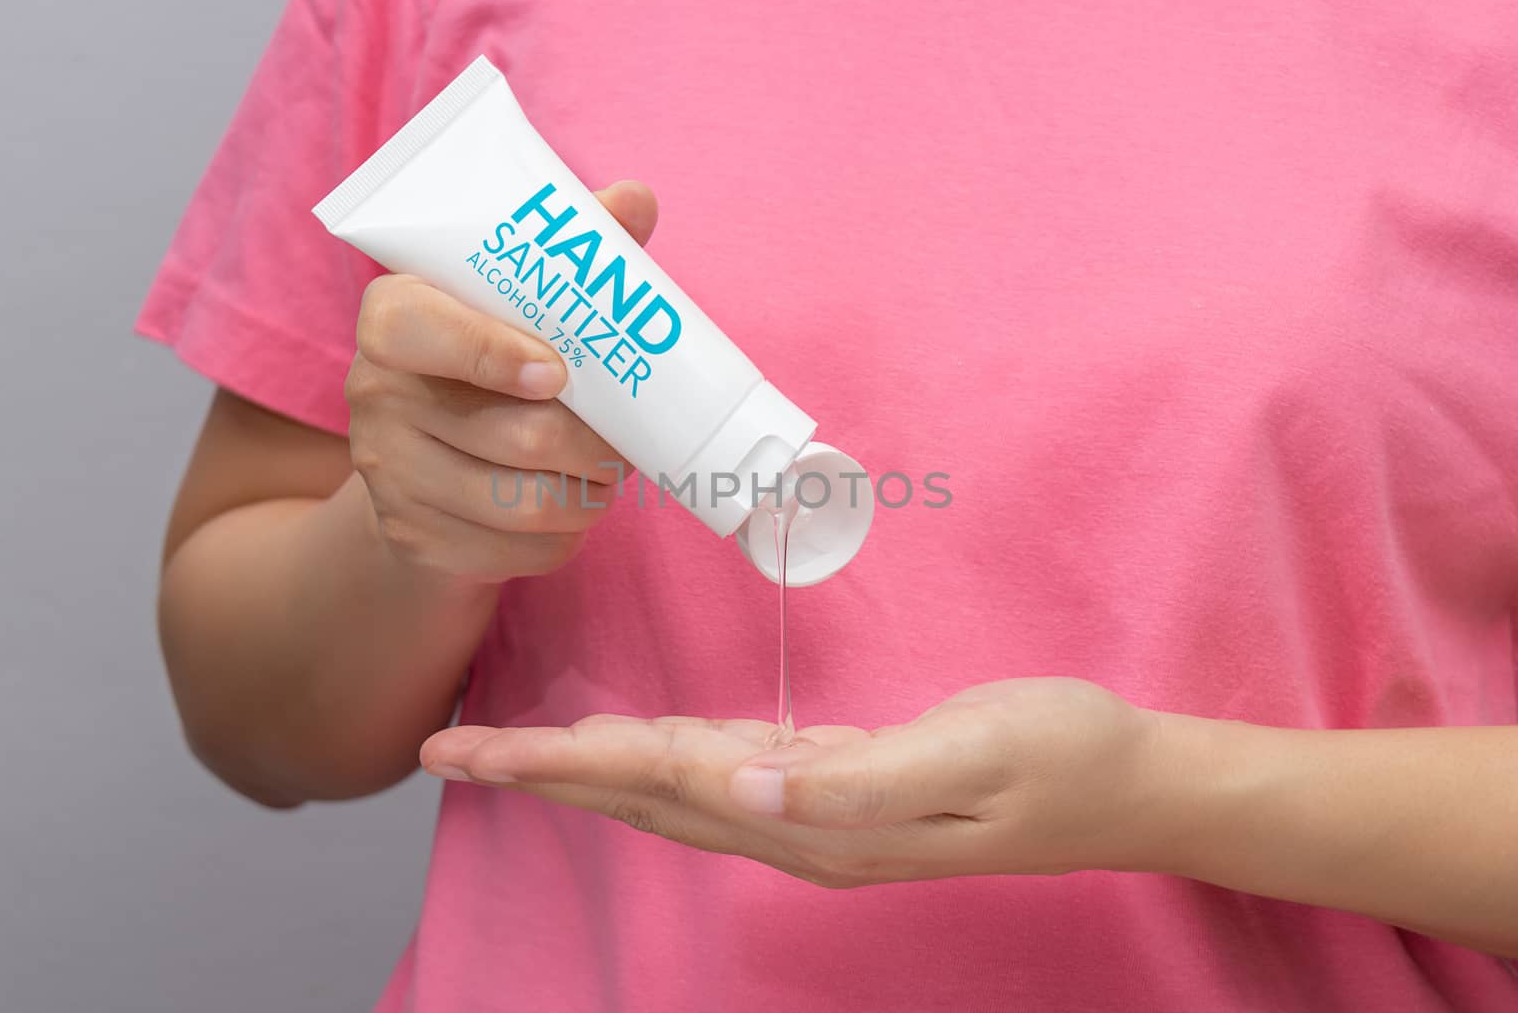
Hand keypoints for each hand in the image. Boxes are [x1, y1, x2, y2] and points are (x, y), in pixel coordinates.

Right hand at [345, 181, 658, 580]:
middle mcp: (373, 394)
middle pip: (511, 435)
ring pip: (523, 503)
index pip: (417, 329)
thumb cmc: (488, 365)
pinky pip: (518, 553)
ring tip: (607, 475)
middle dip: (594, 445)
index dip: (491, 352)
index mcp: (392, 318)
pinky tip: (570, 511)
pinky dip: (565, 538)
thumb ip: (569, 255)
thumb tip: (636, 199)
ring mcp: (388, 475)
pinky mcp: (414, 539)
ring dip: (589, 495)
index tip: (557, 374)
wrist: (423, 468)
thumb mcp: (518, 302)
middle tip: (627, 441)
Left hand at [419, 678, 1171, 886]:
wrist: (1126, 786)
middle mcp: (797, 828)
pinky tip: (629, 744)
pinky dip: (653, 757)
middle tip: (446, 749)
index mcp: (815, 821)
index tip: (473, 749)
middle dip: (542, 773)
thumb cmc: (1060, 757)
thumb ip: (856, 784)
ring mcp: (815, 814)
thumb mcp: (970, 758)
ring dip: (584, 769)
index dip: (563, 763)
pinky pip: (717, 772)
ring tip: (510, 750)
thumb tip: (745, 789)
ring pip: (669, 789)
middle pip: (640, 797)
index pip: (660, 783)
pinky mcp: (835, 786)